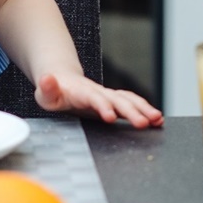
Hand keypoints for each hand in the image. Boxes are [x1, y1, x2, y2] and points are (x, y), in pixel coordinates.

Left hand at [35, 71, 163, 128]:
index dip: (102, 106)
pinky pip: (132, 103)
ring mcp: (108, 95)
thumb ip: (47, 88)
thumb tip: (47, 79)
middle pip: (118, 100)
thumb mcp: (44, 93)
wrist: (62, 80)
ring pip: (129, 100)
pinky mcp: (114, 101)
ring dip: (144, 109)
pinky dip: (145, 109)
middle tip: (144, 123)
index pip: (94, 98)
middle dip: (132, 111)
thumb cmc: (53, 92)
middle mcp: (99, 92)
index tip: (110, 117)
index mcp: (82, 92)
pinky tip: (157, 119)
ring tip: (157, 120)